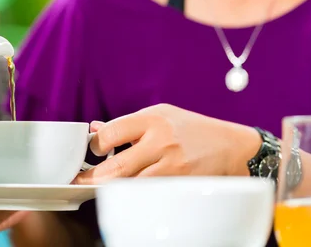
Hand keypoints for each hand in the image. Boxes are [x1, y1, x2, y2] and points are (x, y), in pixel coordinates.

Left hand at [74, 104, 260, 183]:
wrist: (232, 148)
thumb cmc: (191, 129)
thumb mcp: (160, 114)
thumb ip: (127, 124)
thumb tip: (95, 130)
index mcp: (153, 120)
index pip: (112, 133)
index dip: (95, 145)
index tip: (90, 151)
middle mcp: (162, 142)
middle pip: (118, 166)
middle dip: (93, 177)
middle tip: (78, 181)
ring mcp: (172, 167)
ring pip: (132, 185)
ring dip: (110, 189)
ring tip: (94, 190)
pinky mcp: (180, 185)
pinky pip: (148, 194)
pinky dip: (132, 196)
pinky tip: (123, 195)